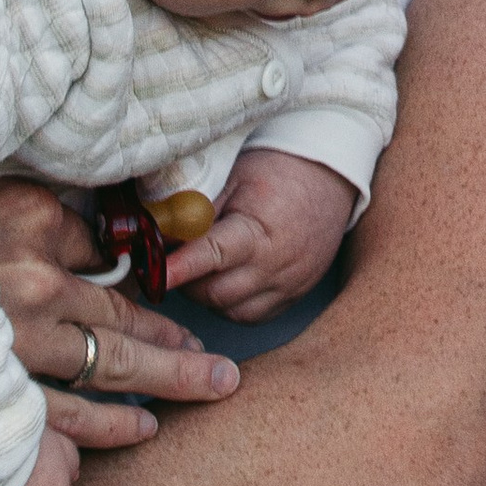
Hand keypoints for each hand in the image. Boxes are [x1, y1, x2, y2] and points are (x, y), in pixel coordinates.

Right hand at [0, 176, 239, 437]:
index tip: (190, 331)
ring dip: (158, 388)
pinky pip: (56, 419)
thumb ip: (62, 224)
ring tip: (203, 392)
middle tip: (225, 376)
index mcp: (38, 239)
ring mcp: (10, 347)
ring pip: (103, 376)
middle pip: (123, 332)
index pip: (117, 279)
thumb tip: (111, 248)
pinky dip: (102, 430)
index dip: (159, 310)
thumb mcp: (7, 199)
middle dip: (181, 357)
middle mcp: (32, 295)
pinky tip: (139, 431)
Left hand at [164, 149, 356, 319]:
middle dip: (188, 282)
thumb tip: (158, 232)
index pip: (211, 256)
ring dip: (210, 296)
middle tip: (175, 261)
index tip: (154, 275)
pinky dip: (233, 305)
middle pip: (216, 293)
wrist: (331, 175)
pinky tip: (227, 282)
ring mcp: (289, 284)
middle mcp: (277, 266)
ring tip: (203, 269)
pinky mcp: (296, 294)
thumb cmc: (279, 169)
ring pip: (232, 311)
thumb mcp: (234, 178)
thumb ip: (198, 211)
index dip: (179, 268)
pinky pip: (255, 315)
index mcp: (259, 231)